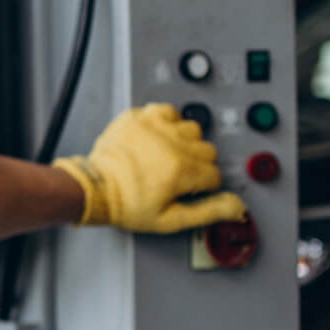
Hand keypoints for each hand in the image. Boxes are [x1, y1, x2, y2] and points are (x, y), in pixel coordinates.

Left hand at [52, 103, 247, 233]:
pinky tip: (159, 135)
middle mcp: (172, 145)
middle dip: (198, 164)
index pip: (215, 174)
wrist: (94, 189)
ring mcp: (154, 128)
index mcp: (182, 170)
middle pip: (208, 150)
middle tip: (178, 174)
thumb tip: (236, 207)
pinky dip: (167, 121)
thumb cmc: (125, 204)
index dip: (204, 186)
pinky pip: (166, 110)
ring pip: (192, 128)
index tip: (190, 188)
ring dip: (185, 142)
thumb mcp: (169, 220)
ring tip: (169, 155)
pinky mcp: (138, 118)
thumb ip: (207, 212)